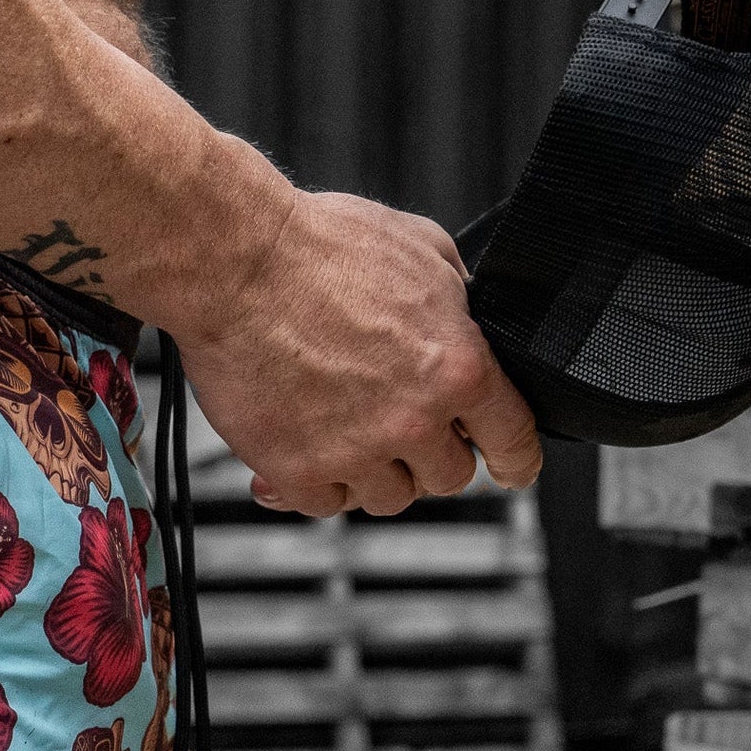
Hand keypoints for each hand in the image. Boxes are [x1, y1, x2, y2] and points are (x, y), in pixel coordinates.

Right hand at [173, 190, 541, 517]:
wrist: (234, 264)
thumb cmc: (318, 246)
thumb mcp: (423, 249)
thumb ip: (458, 304)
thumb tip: (467, 327)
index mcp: (459, 367)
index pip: (513, 440)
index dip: (516, 460)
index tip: (510, 469)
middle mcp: (413, 419)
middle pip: (449, 477)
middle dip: (429, 453)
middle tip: (395, 423)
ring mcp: (355, 452)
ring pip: (388, 498)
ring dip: (372, 471)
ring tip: (341, 427)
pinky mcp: (298, 471)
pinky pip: (325, 504)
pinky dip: (317, 481)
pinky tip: (303, 444)